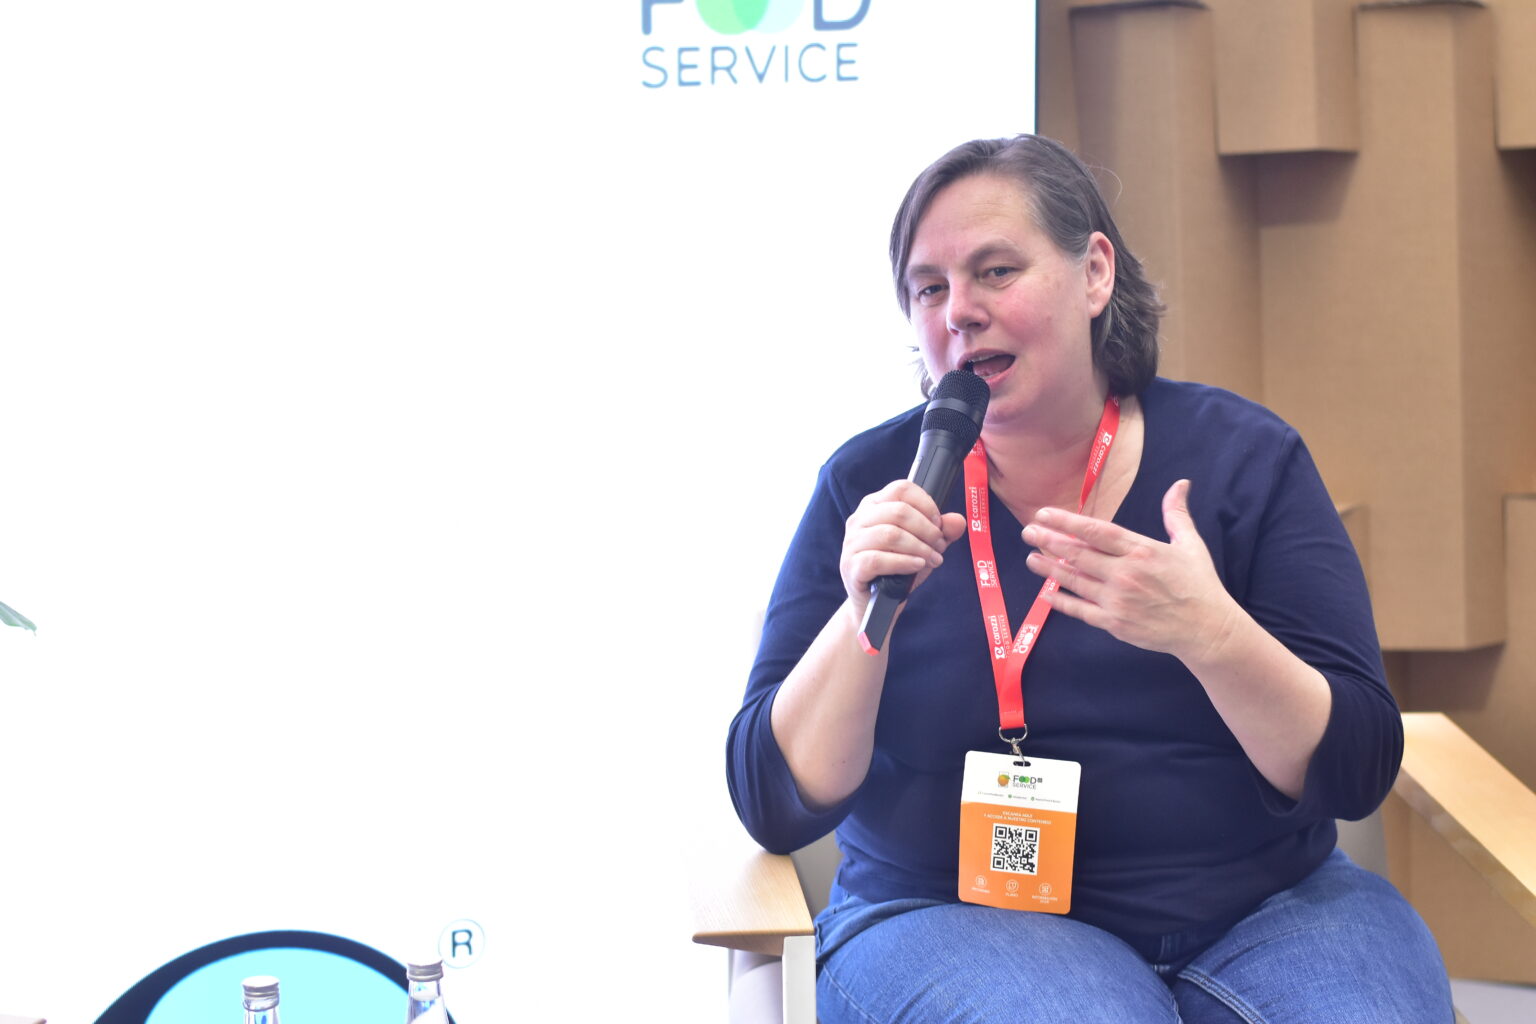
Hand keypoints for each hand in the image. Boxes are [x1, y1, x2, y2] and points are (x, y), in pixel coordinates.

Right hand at [840, 480, 966, 619]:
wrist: (875, 603)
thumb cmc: (897, 568)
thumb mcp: (923, 546)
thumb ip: (942, 532)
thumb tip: (957, 521)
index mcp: (874, 505)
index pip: (901, 489)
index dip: (926, 504)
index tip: (938, 523)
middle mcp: (859, 519)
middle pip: (899, 511)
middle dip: (927, 530)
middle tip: (939, 546)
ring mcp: (852, 543)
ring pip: (890, 535)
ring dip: (919, 547)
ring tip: (933, 559)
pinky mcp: (852, 566)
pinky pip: (878, 560)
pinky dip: (904, 562)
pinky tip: (917, 566)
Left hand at [1021, 479, 1240, 662]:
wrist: (1206, 629)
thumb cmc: (1198, 585)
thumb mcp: (1191, 545)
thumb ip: (1177, 514)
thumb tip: (1180, 483)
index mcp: (1141, 550)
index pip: (1096, 531)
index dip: (1066, 521)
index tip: (1044, 514)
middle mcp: (1125, 573)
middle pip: (1078, 554)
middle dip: (1049, 540)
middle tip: (1027, 531)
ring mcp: (1117, 599)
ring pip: (1075, 581)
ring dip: (1049, 569)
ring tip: (1030, 558)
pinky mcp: (1115, 623)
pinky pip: (1080, 610)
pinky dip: (1061, 601)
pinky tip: (1046, 593)